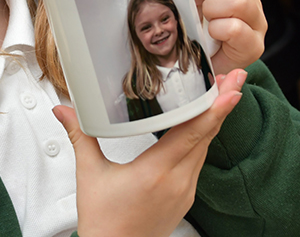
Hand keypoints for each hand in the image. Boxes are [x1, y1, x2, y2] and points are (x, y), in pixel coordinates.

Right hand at [54, 69, 246, 236]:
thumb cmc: (104, 222)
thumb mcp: (89, 174)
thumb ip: (79, 136)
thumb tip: (64, 111)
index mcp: (155, 172)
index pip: (192, 134)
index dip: (214, 109)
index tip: (230, 90)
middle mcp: (177, 182)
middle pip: (206, 135)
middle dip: (223, 104)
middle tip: (236, 77)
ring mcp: (184, 190)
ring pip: (205, 147)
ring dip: (215, 119)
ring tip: (223, 94)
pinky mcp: (184, 196)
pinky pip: (199, 160)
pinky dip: (204, 138)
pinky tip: (203, 125)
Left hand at [178, 0, 266, 74]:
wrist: (198, 62)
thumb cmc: (195, 24)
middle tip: (194, 4)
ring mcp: (256, 22)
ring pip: (237, 0)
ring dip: (211, 9)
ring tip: (204, 19)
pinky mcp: (253, 45)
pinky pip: (236, 28)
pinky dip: (218, 29)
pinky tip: (211, 34)